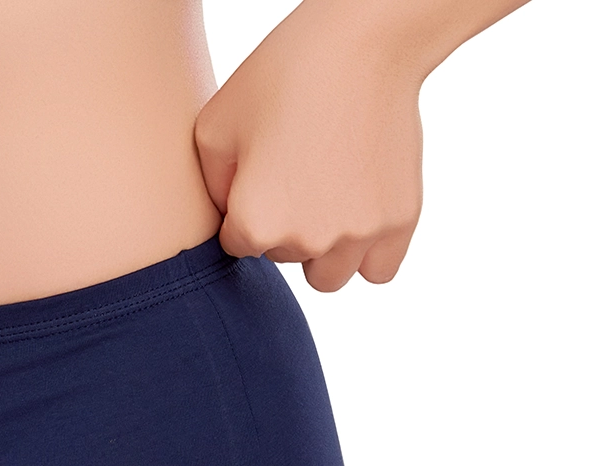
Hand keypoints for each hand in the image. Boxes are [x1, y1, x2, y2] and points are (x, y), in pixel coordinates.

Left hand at [194, 2, 425, 291]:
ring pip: (328, 276)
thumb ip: (212, 192)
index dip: (245, 208)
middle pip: (284, 258)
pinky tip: (360, 213)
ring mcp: (358, 234)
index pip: (237, 246)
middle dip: (284, 226)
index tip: (263, 170)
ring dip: (324, 250)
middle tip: (299, 171)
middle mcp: (307, 240)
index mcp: (256, 223)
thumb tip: (229, 226)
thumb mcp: (214, 127)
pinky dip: (368, 253)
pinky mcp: (399, 221)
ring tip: (328, 197)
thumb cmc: (283, 74)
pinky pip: (379, 270)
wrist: (364, 42)